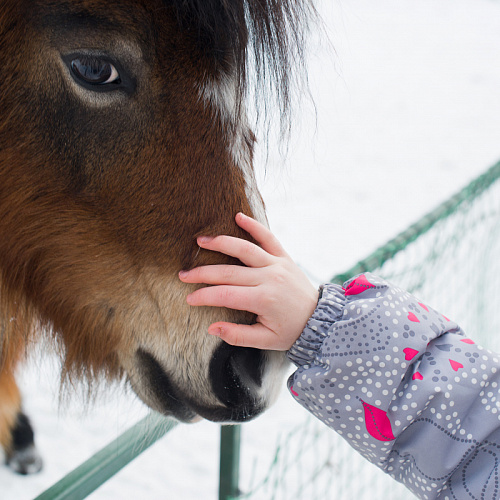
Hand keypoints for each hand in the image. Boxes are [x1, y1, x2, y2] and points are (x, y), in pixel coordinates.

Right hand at [179, 213, 318, 350]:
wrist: (319, 319)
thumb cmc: (290, 331)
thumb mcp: (265, 341)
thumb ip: (238, 336)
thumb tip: (212, 328)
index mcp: (263, 300)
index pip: (225, 295)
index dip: (204, 296)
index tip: (189, 298)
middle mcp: (269, 278)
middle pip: (228, 272)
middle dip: (202, 273)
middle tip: (183, 274)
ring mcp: (277, 264)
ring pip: (244, 249)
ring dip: (220, 243)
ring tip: (200, 241)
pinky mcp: (284, 257)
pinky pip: (268, 237)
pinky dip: (254, 226)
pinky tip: (238, 216)